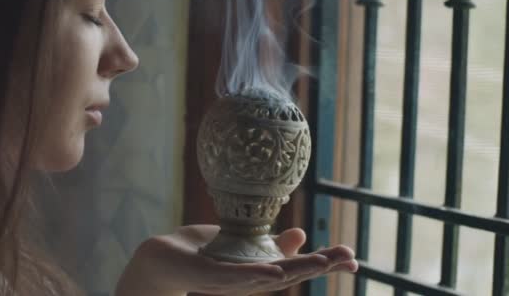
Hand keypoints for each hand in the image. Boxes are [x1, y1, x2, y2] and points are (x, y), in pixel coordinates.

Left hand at [115, 225, 357, 295]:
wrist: (164, 259)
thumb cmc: (205, 254)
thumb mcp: (244, 246)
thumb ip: (272, 245)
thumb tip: (303, 235)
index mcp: (259, 271)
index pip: (297, 268)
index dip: (324, 264)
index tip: (352, 257)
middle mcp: (248, 280)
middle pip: (289, 275)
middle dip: (319, 267)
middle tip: (350, 258)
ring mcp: (229, 281)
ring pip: (266, 278)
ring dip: (295, 271)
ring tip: (322, 263)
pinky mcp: (208, 275)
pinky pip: (232, 277)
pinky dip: (253, 275)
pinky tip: (272, 270)